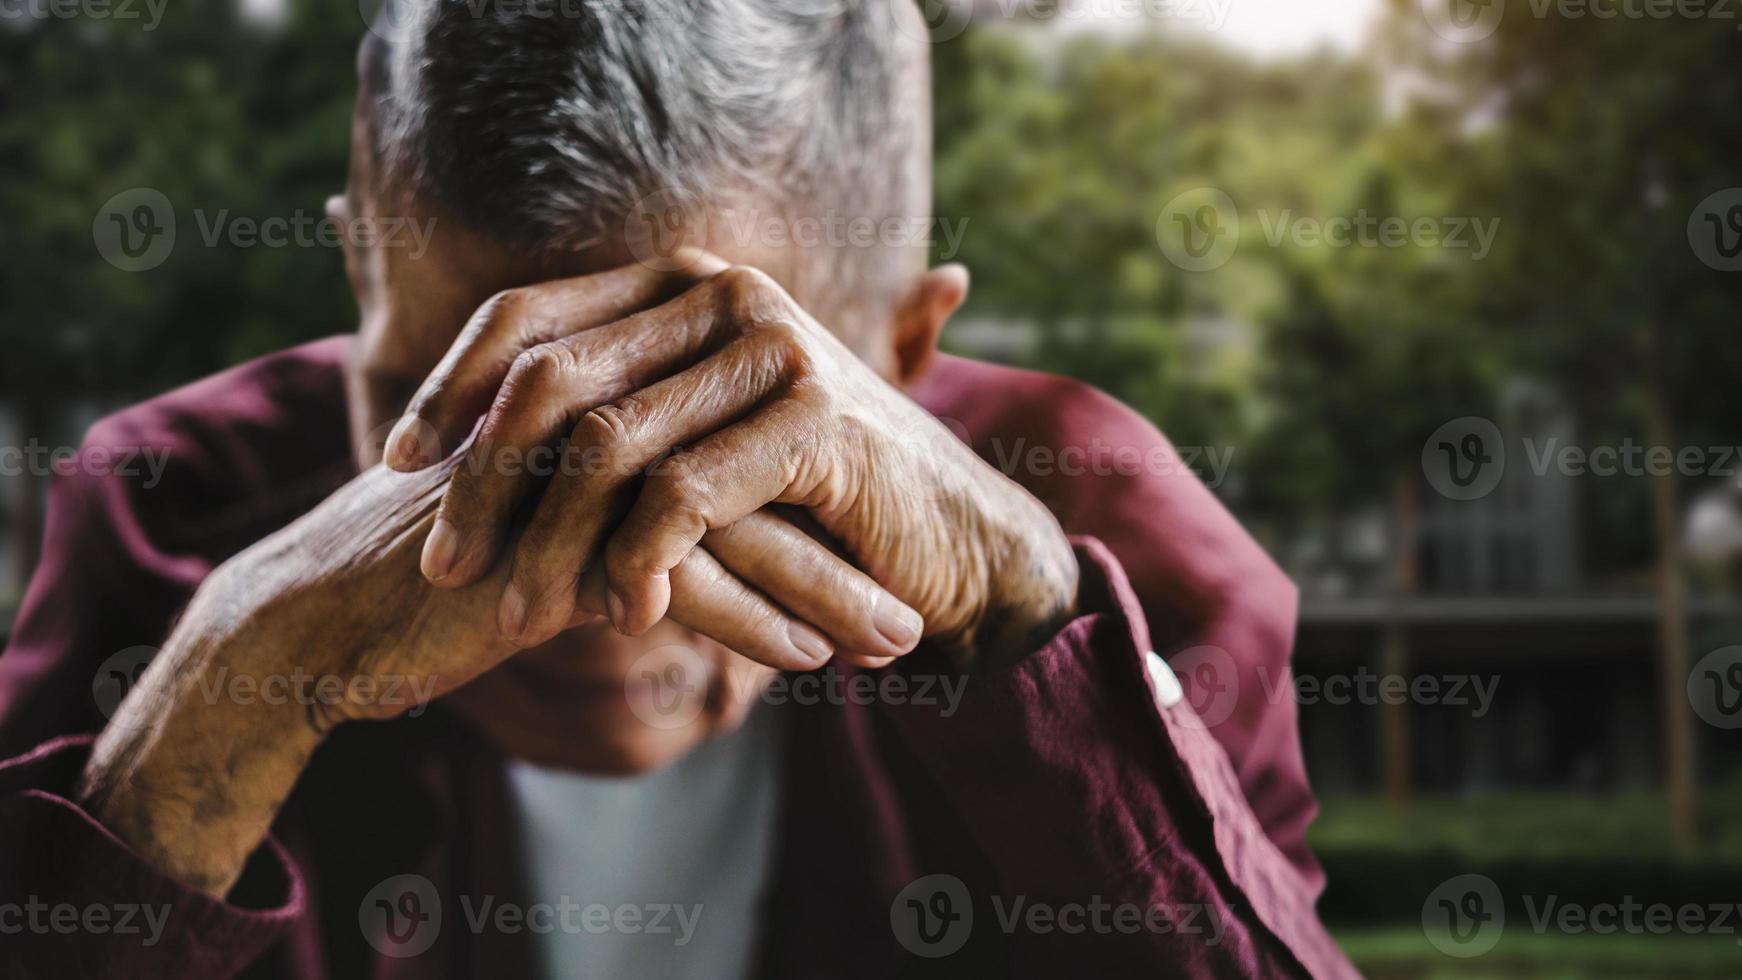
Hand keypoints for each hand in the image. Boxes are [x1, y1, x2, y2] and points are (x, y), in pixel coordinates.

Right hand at [79, 442, 898, 895]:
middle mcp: (590, 424)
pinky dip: (750, 622)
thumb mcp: (551, 519)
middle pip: (749, 469)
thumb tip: (726, 522)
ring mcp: (568, 482)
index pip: (736, 433)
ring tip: (900, 637)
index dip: (818, 490)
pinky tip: (810, 659)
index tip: (889, 542)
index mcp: (599, 401)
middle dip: (846, 538)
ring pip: (729, 525)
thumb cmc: (449, 564)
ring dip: (822, 587)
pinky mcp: (545, 551)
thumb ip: (635, 500)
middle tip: (928, 588)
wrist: (329, 615)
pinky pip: (673, 584)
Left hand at [387, 260, 1079, 662]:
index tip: (394, 462)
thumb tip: (462, 446)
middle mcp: (725, 295)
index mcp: (684, 284)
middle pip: (550, 379)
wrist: (949, 541)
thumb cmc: (808, 504)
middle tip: (442, 564)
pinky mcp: (817, 419)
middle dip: (479, 480)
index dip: (449, 386)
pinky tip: (625, 615)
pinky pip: (686, 495)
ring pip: (607, 445)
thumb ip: (609, 421)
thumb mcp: (695, 448)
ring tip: (513, 611)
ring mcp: (775, 348)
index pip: (528, 314)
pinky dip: (641, 561)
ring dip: (548, 541)